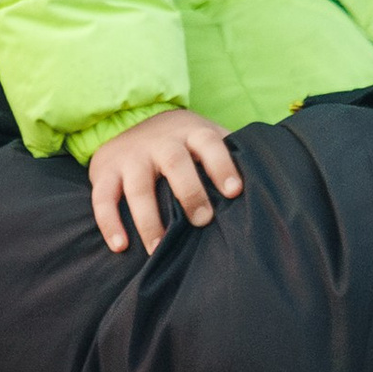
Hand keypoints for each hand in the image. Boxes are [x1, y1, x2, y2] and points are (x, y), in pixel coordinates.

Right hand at [88, 109, 244, 253]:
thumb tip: (269, 183)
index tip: (234, 192)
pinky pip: (103, 199)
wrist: (127, 122)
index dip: (221, 166)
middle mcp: (160, 143)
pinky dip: (109, 222)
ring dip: (148, 218)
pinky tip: (120, 246)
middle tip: (202, 221)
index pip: (209, 144)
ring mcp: (131, 158)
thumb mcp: (204, 138)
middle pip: (174, 162)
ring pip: (138, 186)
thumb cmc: (181, 143)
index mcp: (190, 134)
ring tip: (158, 248)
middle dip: (189, 192)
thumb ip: (230, 155)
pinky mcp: (105, 173)